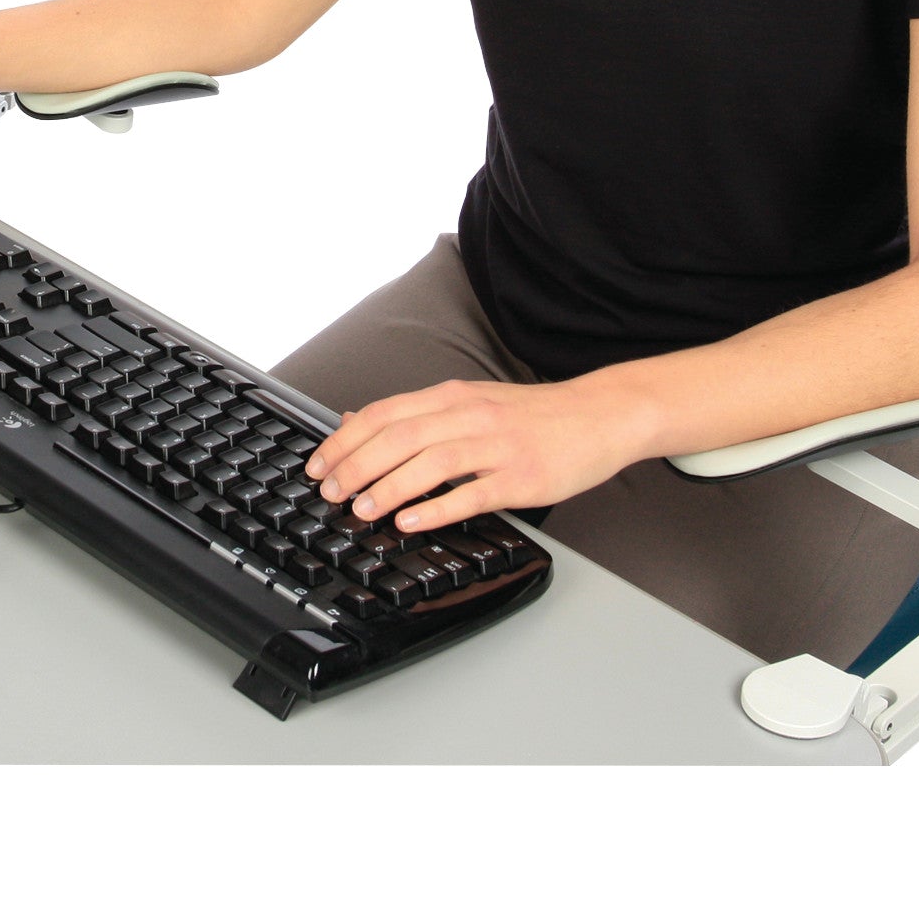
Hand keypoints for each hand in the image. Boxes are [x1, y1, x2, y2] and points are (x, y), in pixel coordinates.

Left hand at [303, 375, 646, 535]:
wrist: (599, 414)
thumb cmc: (533, 415)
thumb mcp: (470, 401)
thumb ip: (416, 413)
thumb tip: (356, 421)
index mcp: (453, 396)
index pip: (384, 413)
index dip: (345, 440)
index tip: (318, 466)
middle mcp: (470, 416)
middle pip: (399, 436)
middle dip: (356, 466)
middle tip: (330, 493)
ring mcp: (497, 446)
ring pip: (431, 462)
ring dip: (389, 487)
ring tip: (362, 510)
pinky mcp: (521, 477)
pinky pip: (473, 493)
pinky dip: (437, 508)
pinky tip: (411, 522)